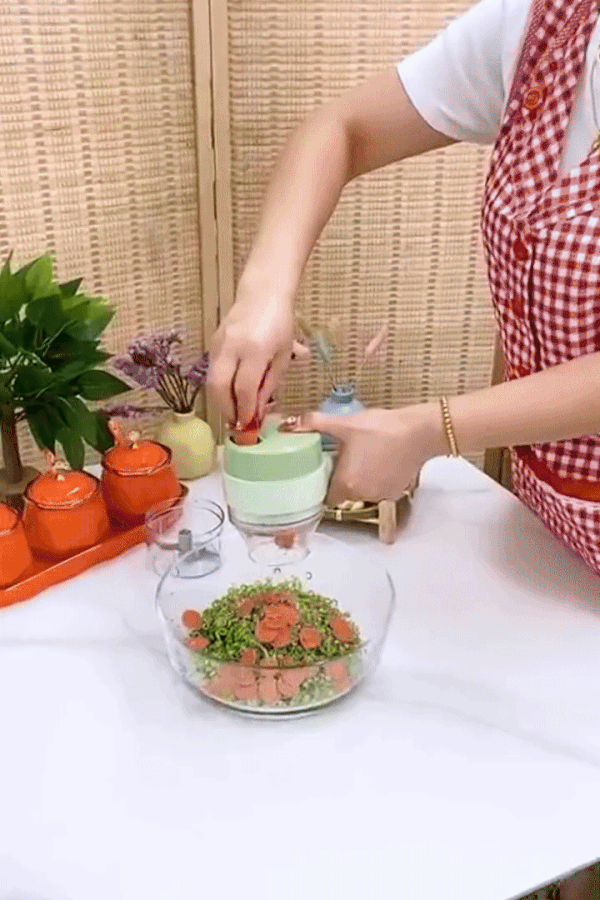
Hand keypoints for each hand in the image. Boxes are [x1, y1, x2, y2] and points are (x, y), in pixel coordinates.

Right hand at [208, 289, 294, 425]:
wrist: (263, 293)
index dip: (245, 410)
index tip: (248, 425)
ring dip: (220, 400)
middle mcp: (233, 347)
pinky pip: (212, 369)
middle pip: (220, 387)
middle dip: (226, 410)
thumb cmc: (280, 323)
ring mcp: (219, 343)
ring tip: (233, 413)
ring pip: (212, 380)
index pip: (244, 388)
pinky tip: (229, 393)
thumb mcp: (282, 356)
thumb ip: (269, 384)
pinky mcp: (213, 342)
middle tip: (236, 424)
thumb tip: (258, 411)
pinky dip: (219, 386)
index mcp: (255, 350)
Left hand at [284, 405, 442, 506]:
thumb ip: (316, 423)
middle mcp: (363, 496)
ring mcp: (382, 495)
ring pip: (363, 492)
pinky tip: (379, 460)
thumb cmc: (381, 429)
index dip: (322, 486)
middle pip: (344, 494)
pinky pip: (380, 489)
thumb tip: (291, 423)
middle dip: (342, 478)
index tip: (322, 472)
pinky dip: (377, 479)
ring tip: (362, 457)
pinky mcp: (397, 491)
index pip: (326, 497)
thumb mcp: (345, 424)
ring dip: (360, 479)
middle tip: (342, 458)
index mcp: (347, 484)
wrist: (419, 431)